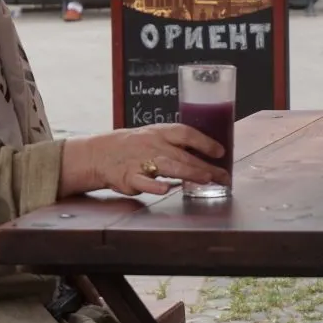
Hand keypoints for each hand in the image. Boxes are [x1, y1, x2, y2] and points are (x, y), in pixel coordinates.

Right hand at [61, 124, 229, 196]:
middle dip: (205, 165)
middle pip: (182, 154)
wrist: (100, 153)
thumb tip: (206, 155)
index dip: (204, 141)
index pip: (185, 133)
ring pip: (168, 166)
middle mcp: (151, 145)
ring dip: (188, 172)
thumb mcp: (153, 137)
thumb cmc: (133, 146)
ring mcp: (140, 161)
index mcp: (159, 132)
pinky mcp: (128, 177)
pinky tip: (166, 189)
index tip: (221, 151)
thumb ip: (175, 144)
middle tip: (223, 176)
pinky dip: (154, 186)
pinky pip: (143, 182)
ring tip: (205, 179)